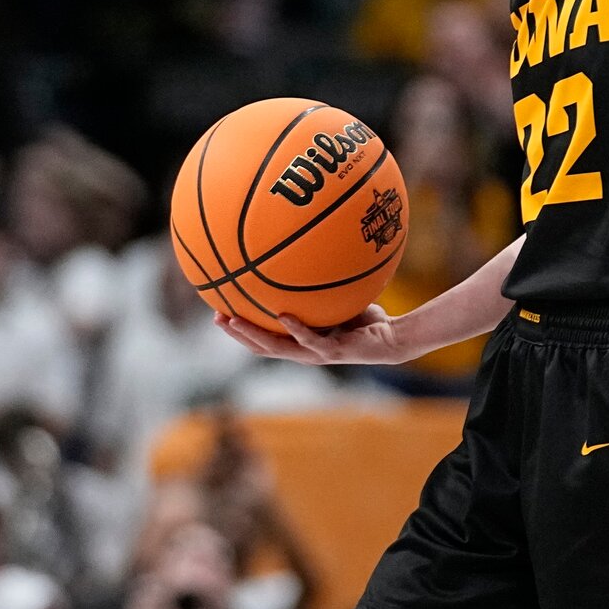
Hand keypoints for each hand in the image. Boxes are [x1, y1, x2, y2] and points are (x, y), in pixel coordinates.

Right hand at [213, 305, 409, 366]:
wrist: (392, 339)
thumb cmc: (365, 320)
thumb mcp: (336, 300)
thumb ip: (318, 286)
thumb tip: (302, 254)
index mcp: (299, 341)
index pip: (263, 338)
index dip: (240, 329)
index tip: (218, 311)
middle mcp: (303, 351)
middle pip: (261, 346)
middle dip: (237, 333)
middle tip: (216, 316)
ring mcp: (317, 353)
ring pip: (278, 348)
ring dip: (254, 335)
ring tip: (234, 321)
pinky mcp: (334, 351)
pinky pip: (311, 340)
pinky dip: (296, 329)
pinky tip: (282, 317)